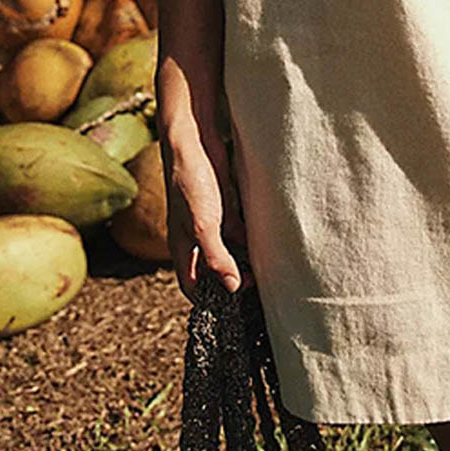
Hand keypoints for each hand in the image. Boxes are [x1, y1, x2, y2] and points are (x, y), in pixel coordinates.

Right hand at [159, 125, 254, 301]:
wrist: (195, 143)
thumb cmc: (190, 184)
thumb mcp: (203, 225)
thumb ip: (217, 256)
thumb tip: (231, 287)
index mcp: (182, 248)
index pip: (192, 284)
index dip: (209, 299)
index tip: (232, 308)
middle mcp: (195, 238)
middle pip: (213, 270)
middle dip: (231, 281)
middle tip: (256, 288)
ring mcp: (210, 222)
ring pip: (229, 251)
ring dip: (243, 260)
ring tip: (266, 271)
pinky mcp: (224, 206)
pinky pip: (239, 230)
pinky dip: (250, 238)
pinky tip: (267, 242)